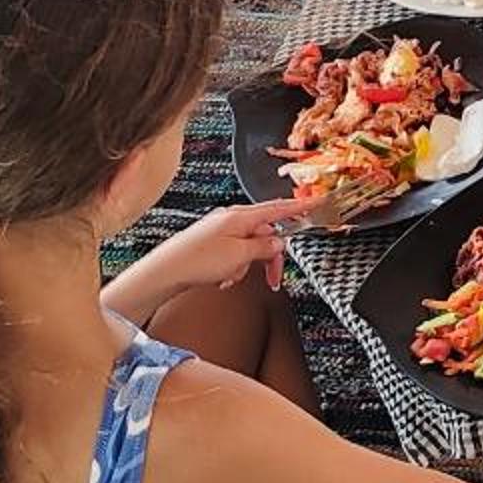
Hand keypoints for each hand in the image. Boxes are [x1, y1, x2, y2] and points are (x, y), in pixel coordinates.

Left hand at [151, 197, 317, 290]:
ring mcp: (220, 230)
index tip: (317, 203)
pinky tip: (222, 279)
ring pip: (250, 247)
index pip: (278, 209)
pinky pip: (234, 254)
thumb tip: (278, 243)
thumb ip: (263, 247)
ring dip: (247, 266)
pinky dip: (234, 268)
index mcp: (240, 216)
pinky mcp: (211, 243)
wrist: (165, 271)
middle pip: (265, 234)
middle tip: (272, 279)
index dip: (300, 208)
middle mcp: (230, 219)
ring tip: (232, 278)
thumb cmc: (197, 261)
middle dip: (268, 258)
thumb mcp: (239, 255)